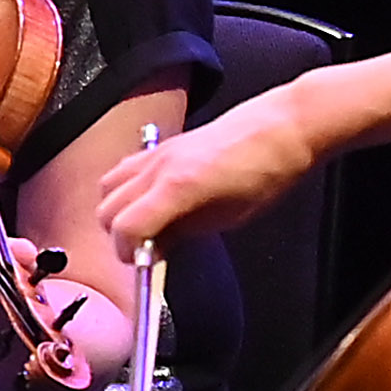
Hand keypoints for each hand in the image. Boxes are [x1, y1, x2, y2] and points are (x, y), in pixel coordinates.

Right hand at [93, 100, 303, 255]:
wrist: (282, 127)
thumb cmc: (266, 170)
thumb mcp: (230, 216)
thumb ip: (185, 232)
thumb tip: (157, 247)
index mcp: (178, 187)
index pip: (125, 228)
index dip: (129, 253)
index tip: (142, 262)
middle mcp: (160, 167)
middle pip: (107, 209)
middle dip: (119, 235)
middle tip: (144, 248)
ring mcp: (158, 153)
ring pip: (108, 186)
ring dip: (117, 210)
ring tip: (143, 224)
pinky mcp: (164, 145)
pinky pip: (125, 168)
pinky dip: (126, 188)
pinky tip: (150, 200)